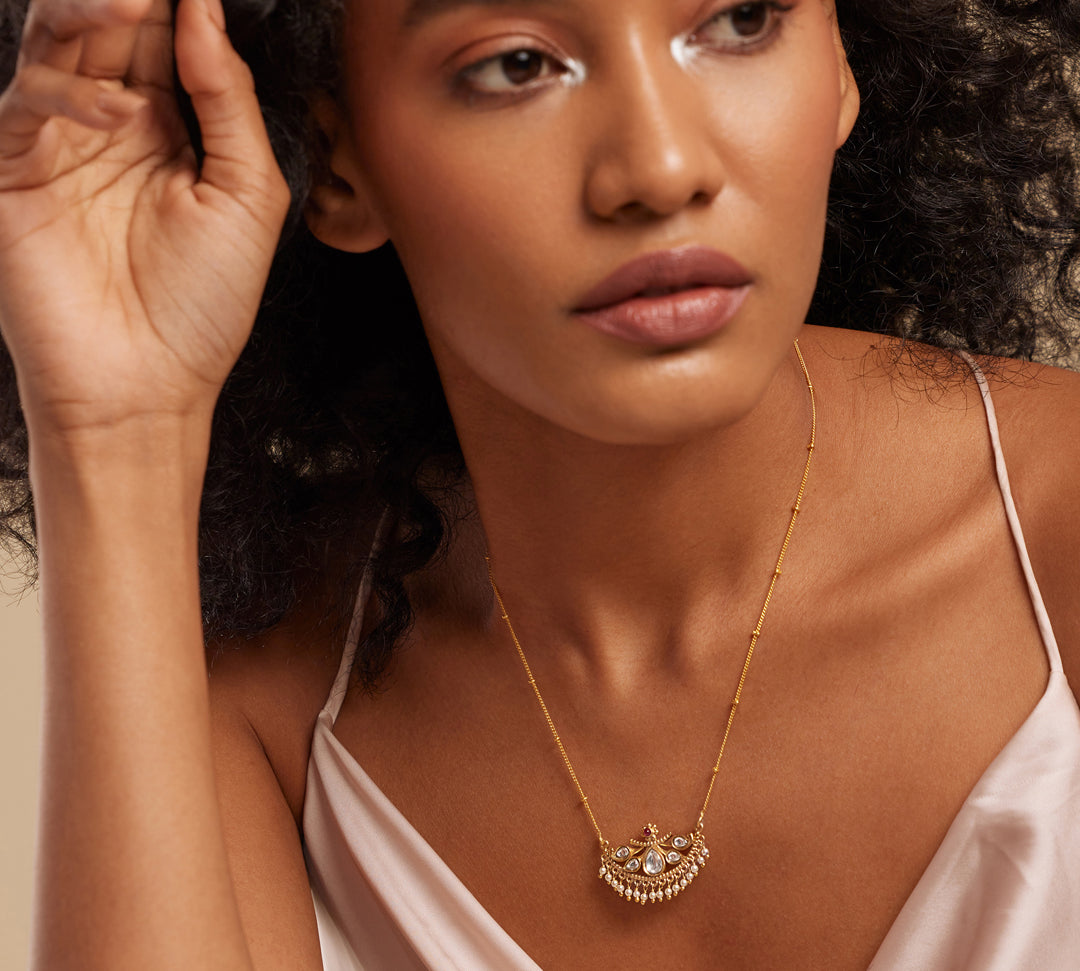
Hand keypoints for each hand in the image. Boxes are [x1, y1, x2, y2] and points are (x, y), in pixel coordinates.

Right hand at [0, 0, 290, 436]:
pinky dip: (70, 96)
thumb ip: (230, 101)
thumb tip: (204, 11)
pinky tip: (121, 115)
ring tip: (135, 7)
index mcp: (171, 132)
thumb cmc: (205, 304)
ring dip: (91, 13)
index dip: (182, 7)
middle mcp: (112, 128)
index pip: (168, 41)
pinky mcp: (12, 171)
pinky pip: (25, 104)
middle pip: (110, 28)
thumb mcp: (247, 195)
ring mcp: (59, 145)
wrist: (147, 384)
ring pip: (56, 44)